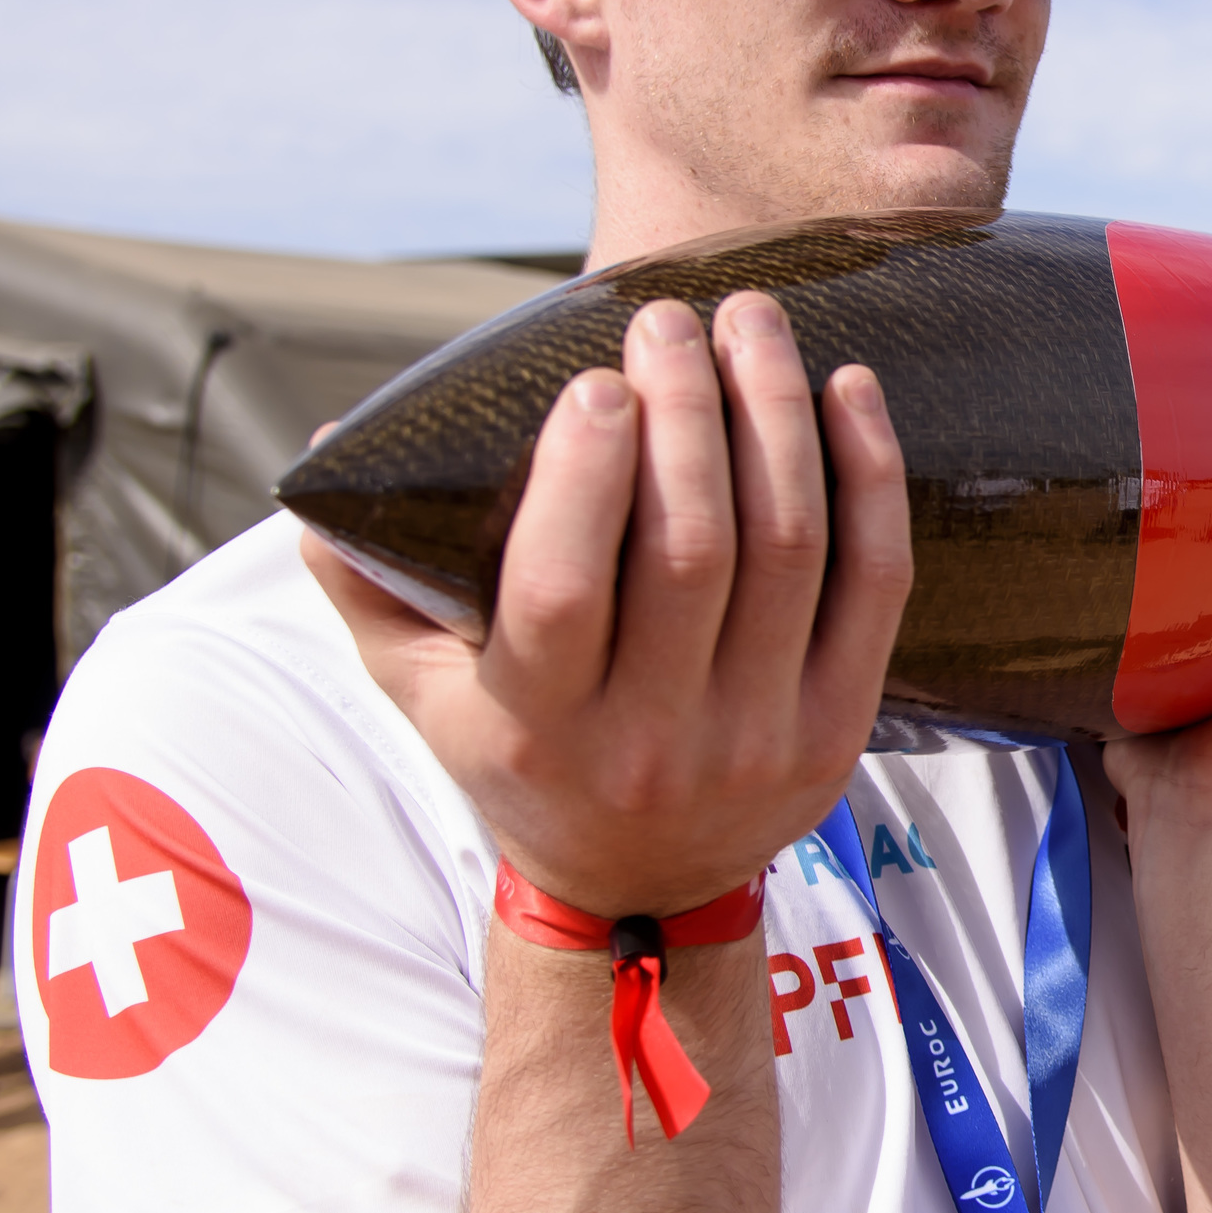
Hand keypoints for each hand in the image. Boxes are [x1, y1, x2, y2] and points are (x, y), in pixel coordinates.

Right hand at [301, 292, 911, 918]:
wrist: (643, 892)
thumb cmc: (521, 758)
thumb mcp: (420, 691)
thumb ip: (366, 578)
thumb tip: (336, 445)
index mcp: (538, 722)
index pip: (562, 587)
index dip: (586, 475)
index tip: (597, 378)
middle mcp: (650, 738)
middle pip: (689, 548)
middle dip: (688, 411)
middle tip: (675, 320)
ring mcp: (757, 736)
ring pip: (786, 549)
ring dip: (776, 417)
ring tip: (754, 325)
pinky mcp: (841, 728)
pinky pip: (875, 584)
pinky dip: (868, 477)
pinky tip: (848, 392)